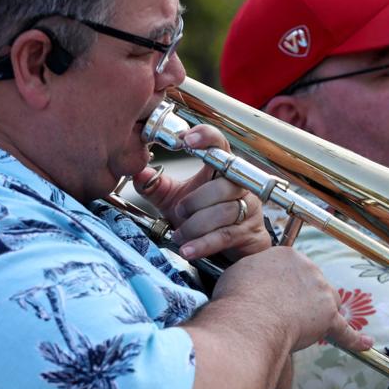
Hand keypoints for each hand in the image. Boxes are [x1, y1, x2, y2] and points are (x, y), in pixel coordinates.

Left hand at [133, 124, 270, 260]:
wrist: (227, 249)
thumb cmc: (202, 218)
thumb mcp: (174, 199)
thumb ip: (156, 187)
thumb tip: (139, 174)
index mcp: (221, 169)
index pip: (219, 145)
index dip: (206, 138)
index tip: (186, 140)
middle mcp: (240, 185)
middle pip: (223, 185)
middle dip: (195, 202)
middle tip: (179, 212)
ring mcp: (249, 208)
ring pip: (224, 212)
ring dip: (196, 226)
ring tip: (179, 236)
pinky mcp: (250, 233)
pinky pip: (225, 236)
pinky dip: (203, 244)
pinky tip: (187, 250)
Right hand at [213, 246, 372, 353]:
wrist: (249, 319)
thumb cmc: (237, 297)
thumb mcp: (239, 271)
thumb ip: (254, 272)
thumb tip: (253, 279)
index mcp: (288, 255)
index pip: (293, 269)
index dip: (282, 286)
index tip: (272, 295)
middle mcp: (309, 268)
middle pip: (312, 284)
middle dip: (299, 298)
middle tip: (278, 313)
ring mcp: (321, 292)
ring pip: (327, 304)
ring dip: (318, 314)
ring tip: (298, 327)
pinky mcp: (328, 318)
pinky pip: (345, 330)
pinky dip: (355, 338)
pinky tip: (366, 344)